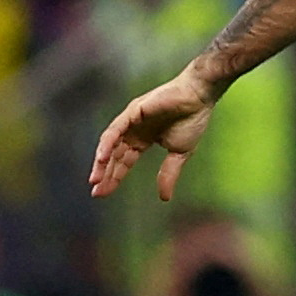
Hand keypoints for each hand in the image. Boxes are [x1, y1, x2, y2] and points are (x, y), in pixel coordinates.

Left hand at [89, 70, 217, 200]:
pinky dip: (107, 144)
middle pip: (114, 155)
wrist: (199, 97)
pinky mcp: (132, 111)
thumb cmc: (193, 119)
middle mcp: (134, 130)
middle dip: (104, 173)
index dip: (114, 177)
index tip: (102, 193)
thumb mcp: (180, 153)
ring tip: (95, 179)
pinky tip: (102, 158)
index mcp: (144, 139)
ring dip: (102, 161)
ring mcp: (131, 120)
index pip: (124, 161)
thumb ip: (168, 173)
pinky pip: (115, 130)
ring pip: (110, 143)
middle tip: (96, 191)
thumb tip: (164, 198)